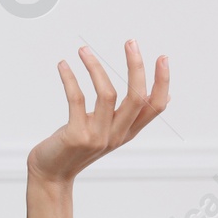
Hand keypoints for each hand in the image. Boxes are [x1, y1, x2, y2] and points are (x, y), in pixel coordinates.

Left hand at [27, 40, 168, 184]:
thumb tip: (166, 96)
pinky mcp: (76, 135)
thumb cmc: (77, 148)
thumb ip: (131, 116)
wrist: (51, 174)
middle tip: (131, 42)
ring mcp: (97, 137)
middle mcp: (116, 135)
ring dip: (95, 68)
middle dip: (136, 67)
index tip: (162, 58)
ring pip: (107, 94)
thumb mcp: (110, 132)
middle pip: (136, 98)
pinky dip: (70, 78)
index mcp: (127, 133)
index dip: (162, 83)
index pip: (154, 107)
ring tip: (83, 50)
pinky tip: (63, 65)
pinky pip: (77, 99)